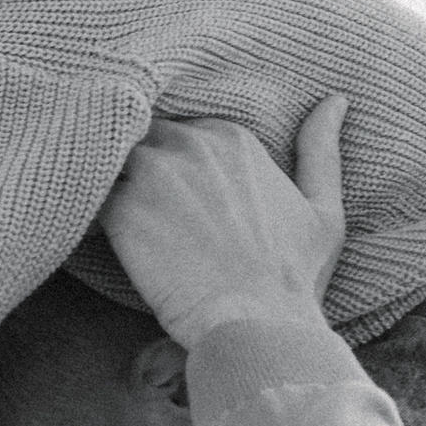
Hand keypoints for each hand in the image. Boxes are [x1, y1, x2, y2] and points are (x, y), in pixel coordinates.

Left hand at [100, 96, 348, 348]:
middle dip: (141, 169)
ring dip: (112, 186)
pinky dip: (92, 213)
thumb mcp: (325, 209)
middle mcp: (190, 142)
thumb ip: (322, 150)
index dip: (176, 165)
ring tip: (122, 224)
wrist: (258, 325)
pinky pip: (90, 196)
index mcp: (233, 137)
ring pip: (112, 160)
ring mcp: (152, 172)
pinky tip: (105, 241)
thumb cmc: (295, 278)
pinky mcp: (120, 209)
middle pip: (145, 138)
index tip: (177, 198)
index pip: (183, 131)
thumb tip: (336, 100)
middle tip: (146, 213)